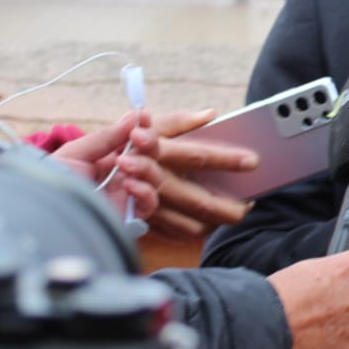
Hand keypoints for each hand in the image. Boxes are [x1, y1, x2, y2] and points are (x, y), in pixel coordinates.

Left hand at [51, 110, 158, 220]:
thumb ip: (105, 137)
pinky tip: (128, 185)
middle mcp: (120, 176)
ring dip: (144, 165)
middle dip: (149, 142)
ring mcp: (126, 196)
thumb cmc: (52, 182)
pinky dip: (145, 191)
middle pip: (150, 155)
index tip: (143, 115)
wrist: (44, 214)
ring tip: (122, 163)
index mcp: (107, 159)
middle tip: (137, 137)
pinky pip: (150, 203)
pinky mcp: (129, 217)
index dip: (142, 127)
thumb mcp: (75, 152)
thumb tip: (131, 118)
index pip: (133, 141)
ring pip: (154, 176)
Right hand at [136, 109, 258, 239]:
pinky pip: (179, 233)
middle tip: (251, 201)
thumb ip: (180, 120)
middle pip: (200, 202)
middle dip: (230, 205)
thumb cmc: (132, 142)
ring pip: (193, 224)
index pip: (198, 157)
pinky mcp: (147, 224)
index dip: (227, 159)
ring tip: (239, 208)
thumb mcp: (153, 125)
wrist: (95, 171)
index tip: (253, 160)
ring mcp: (150, 208)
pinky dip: (199, 228)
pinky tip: (214, 219)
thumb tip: (210, 114)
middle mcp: (154, 184)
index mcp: (158, 154)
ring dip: (218, 219)